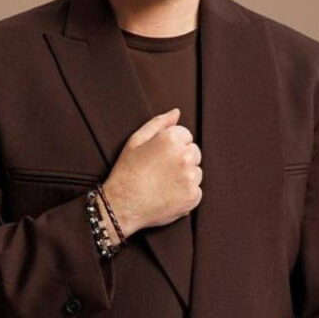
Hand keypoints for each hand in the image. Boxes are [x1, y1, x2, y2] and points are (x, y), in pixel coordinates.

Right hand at [101, 108, 202, 236]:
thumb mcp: (136, 140)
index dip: (171, 146)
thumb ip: (159, 123)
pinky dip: (185, 193)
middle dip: (181, 159)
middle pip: (194, 152)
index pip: (186, 135)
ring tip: (163, 183)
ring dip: (185, 176)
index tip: (159, 156)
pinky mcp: (193, 196)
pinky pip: (196, 190)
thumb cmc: (127, 171)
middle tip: (160, 170)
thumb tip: (176, 112)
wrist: (122, 205)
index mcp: (171, 139)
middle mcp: (184, 156)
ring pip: (196, 171)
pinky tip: (167, 194)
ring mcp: (190, 177)